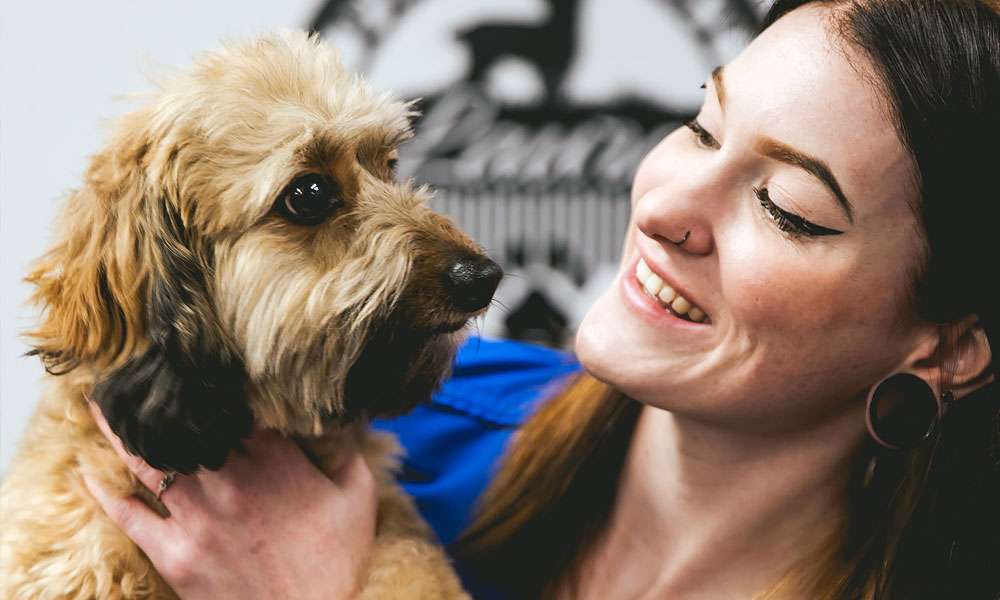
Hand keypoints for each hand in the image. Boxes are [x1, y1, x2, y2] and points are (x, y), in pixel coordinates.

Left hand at [84, 402, 376, 599]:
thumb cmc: (336, 560)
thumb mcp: (356, 496)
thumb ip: (347, 448)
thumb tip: (340, 411)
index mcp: (273, 461)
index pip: (231, 407)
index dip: (209, 384)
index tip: (193, 365)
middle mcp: (228, 481)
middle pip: (181, 427)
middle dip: (158, 400)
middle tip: (137, 373)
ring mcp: (196, 517)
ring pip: (148, 463)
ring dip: (120, 433)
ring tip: (101, 406)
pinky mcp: (175, 553)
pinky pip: (130, 516)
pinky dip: (105, 493)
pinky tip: (88, 473)